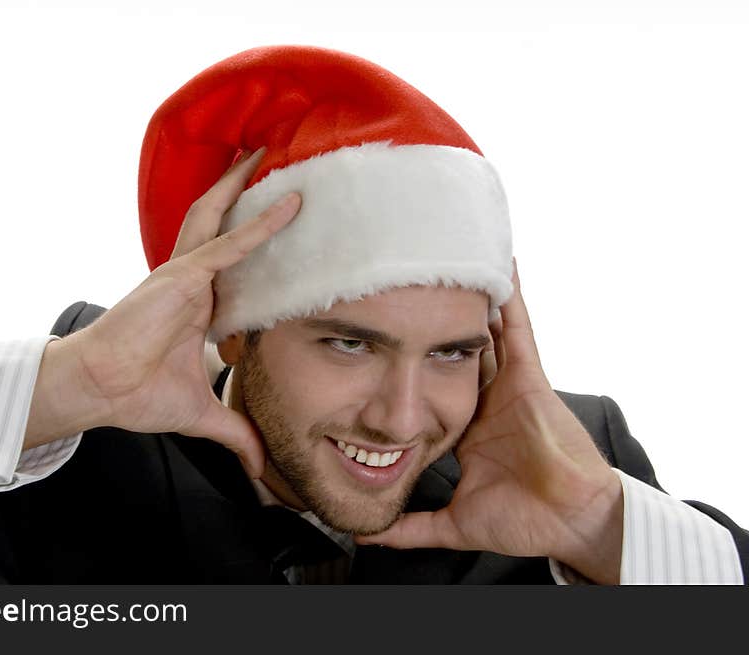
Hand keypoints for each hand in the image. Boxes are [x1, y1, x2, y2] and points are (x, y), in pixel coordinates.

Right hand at [25, 149, 300, 476]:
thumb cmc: (138, 395)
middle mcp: (192, 281)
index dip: (256, 238)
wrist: (100, 393)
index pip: (233, 263)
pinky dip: (259, 226)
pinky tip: (289, 206)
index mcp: (198, 305)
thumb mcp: (204, 413)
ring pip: (221, 218)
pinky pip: (227, 246)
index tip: (285, 221)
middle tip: (272, 161)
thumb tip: (263, 468)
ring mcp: (186, 275)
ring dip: (246, 185)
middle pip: (223, 224)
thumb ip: (237, 434)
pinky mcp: (181, 279)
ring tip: (269, 152)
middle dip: (244, 191)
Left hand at [356, 260, 623, 582]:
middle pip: (454, 349)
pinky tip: (500, 265)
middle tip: (407, 282)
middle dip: (434, 319)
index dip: (411, 361)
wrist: (571, 521)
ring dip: (466, 298)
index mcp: (466, 426)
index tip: (384, 337)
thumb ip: (410, 527)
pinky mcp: (530, 377)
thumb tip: (367, 534)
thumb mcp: (453, 523)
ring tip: (443, 259)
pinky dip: (510, 297)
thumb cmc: (524, 521)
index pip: (433, 385)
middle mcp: (485, 398)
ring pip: (482, 331)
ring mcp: (508, 384)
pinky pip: (518, 328)